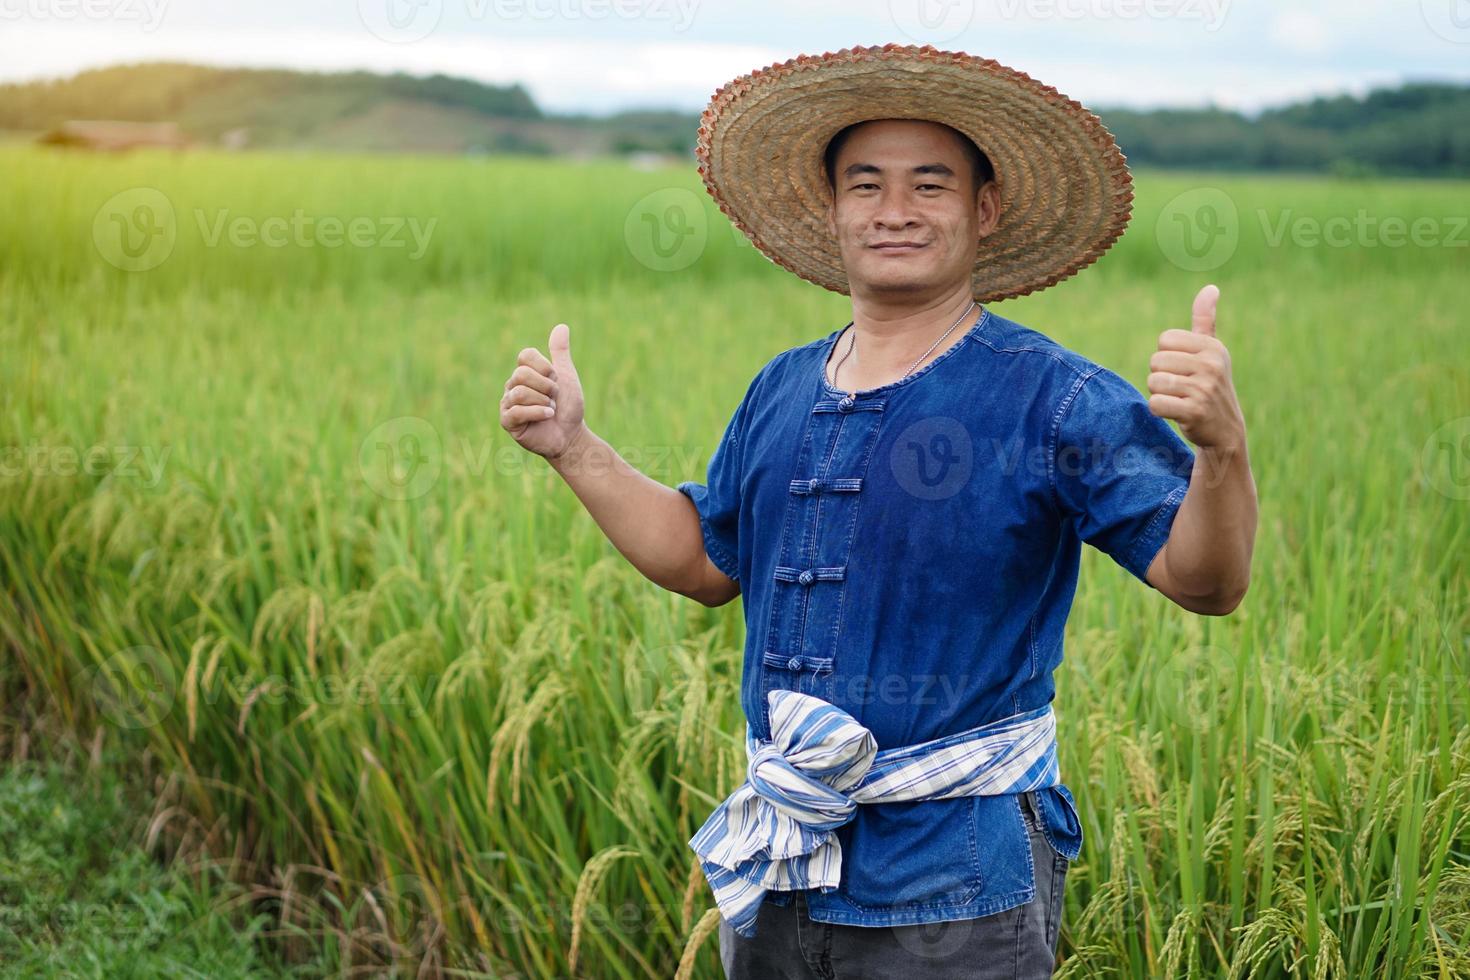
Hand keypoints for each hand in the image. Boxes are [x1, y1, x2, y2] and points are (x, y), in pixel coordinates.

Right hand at [500, 323, 587, 460]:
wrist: (571, 435)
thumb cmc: (567, 407)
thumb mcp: (566, 376)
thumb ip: (560, 352)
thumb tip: (562, 326)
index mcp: (524, 372)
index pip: (525, 355)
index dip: (545, 367)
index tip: (555, 379)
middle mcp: (512, 386)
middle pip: (522, 373)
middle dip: (546, 387)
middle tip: (554, 398)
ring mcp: (508, 404)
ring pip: (520, 392)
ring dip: (543, 401)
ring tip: (551, 409)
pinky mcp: (508, 422)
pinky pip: (517, 411)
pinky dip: (538, 412)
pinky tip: (549, 415)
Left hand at [1147, 284, 1245, 451]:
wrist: (1225, 430)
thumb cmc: (1210, 385)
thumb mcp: (1212, 352)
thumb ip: (1205, 320)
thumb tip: (1211, 288)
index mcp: (1212, 347)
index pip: (1164, 339)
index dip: (1167, 356)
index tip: (1184, 369)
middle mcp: (1211, 365)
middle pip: (1156, 361)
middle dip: (1161, 376)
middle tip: (1181, 388)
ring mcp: (1204, 388)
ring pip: (1154, 382)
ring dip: (1159, 394)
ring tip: (1179, 399)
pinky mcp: (1194, 411)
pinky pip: (1155, 403)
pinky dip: (1159, 410)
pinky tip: (1177, 413)